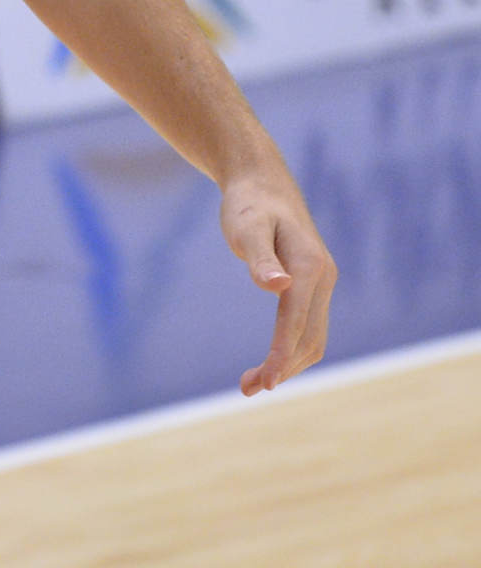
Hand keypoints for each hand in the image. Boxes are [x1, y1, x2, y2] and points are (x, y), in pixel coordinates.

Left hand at [221, 165, 334, 395]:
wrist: (261, 182)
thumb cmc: (249, 204)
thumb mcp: (247, 226)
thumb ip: (260, 257)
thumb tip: (279, 287)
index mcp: (311, 268)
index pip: (296, 323)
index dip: (280, 355)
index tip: (263, 383)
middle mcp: (324, 279)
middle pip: (311, 338)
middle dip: (283, 368)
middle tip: (247, 389)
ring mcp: (321, 283)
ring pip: (312, 337)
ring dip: (287, 363)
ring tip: (251, 382)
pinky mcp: (311, 285)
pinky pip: (306, 326)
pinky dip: (290, 347)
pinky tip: (269, 359)